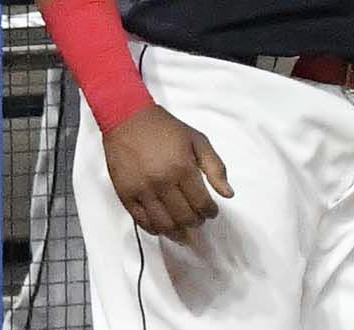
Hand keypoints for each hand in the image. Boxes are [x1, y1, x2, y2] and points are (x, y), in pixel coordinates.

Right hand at [103, 106, 231, 236]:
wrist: (129, 121)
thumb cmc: (167, 130)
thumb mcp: (198, 141)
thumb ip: (215, 168)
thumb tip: (228, 194)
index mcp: (182, 169)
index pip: (201, 203)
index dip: (210, 212)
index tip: (213, 213)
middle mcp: (161, 183)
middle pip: (183, 217)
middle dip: (195, 223)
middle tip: (200, 222)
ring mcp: (141, 191)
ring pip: (162, 224)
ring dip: (176, 232)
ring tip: (184, 231)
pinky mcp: (125, 195)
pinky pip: (141, 221)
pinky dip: (155, 229)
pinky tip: (164, 228)